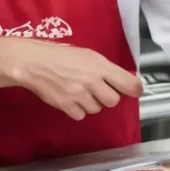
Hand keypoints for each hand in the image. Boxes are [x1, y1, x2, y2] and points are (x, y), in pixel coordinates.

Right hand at [5, 40, 143, 120]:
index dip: (135, 89)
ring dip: (92, 103)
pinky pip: (81, 115)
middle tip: (98, 89)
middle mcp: (92, 81)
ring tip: (80, 91)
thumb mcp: (87, 55)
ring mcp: (80, 95)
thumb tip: (124, 80)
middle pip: (113, 101)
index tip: (135, 90)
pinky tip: (71, 99)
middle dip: (107, 96)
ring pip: (97, 109)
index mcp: (99, 66)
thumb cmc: (60, 55)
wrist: (35, 63)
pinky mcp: (68, 106)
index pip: (128, 83)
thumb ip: (105, 68)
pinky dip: (78, 110)